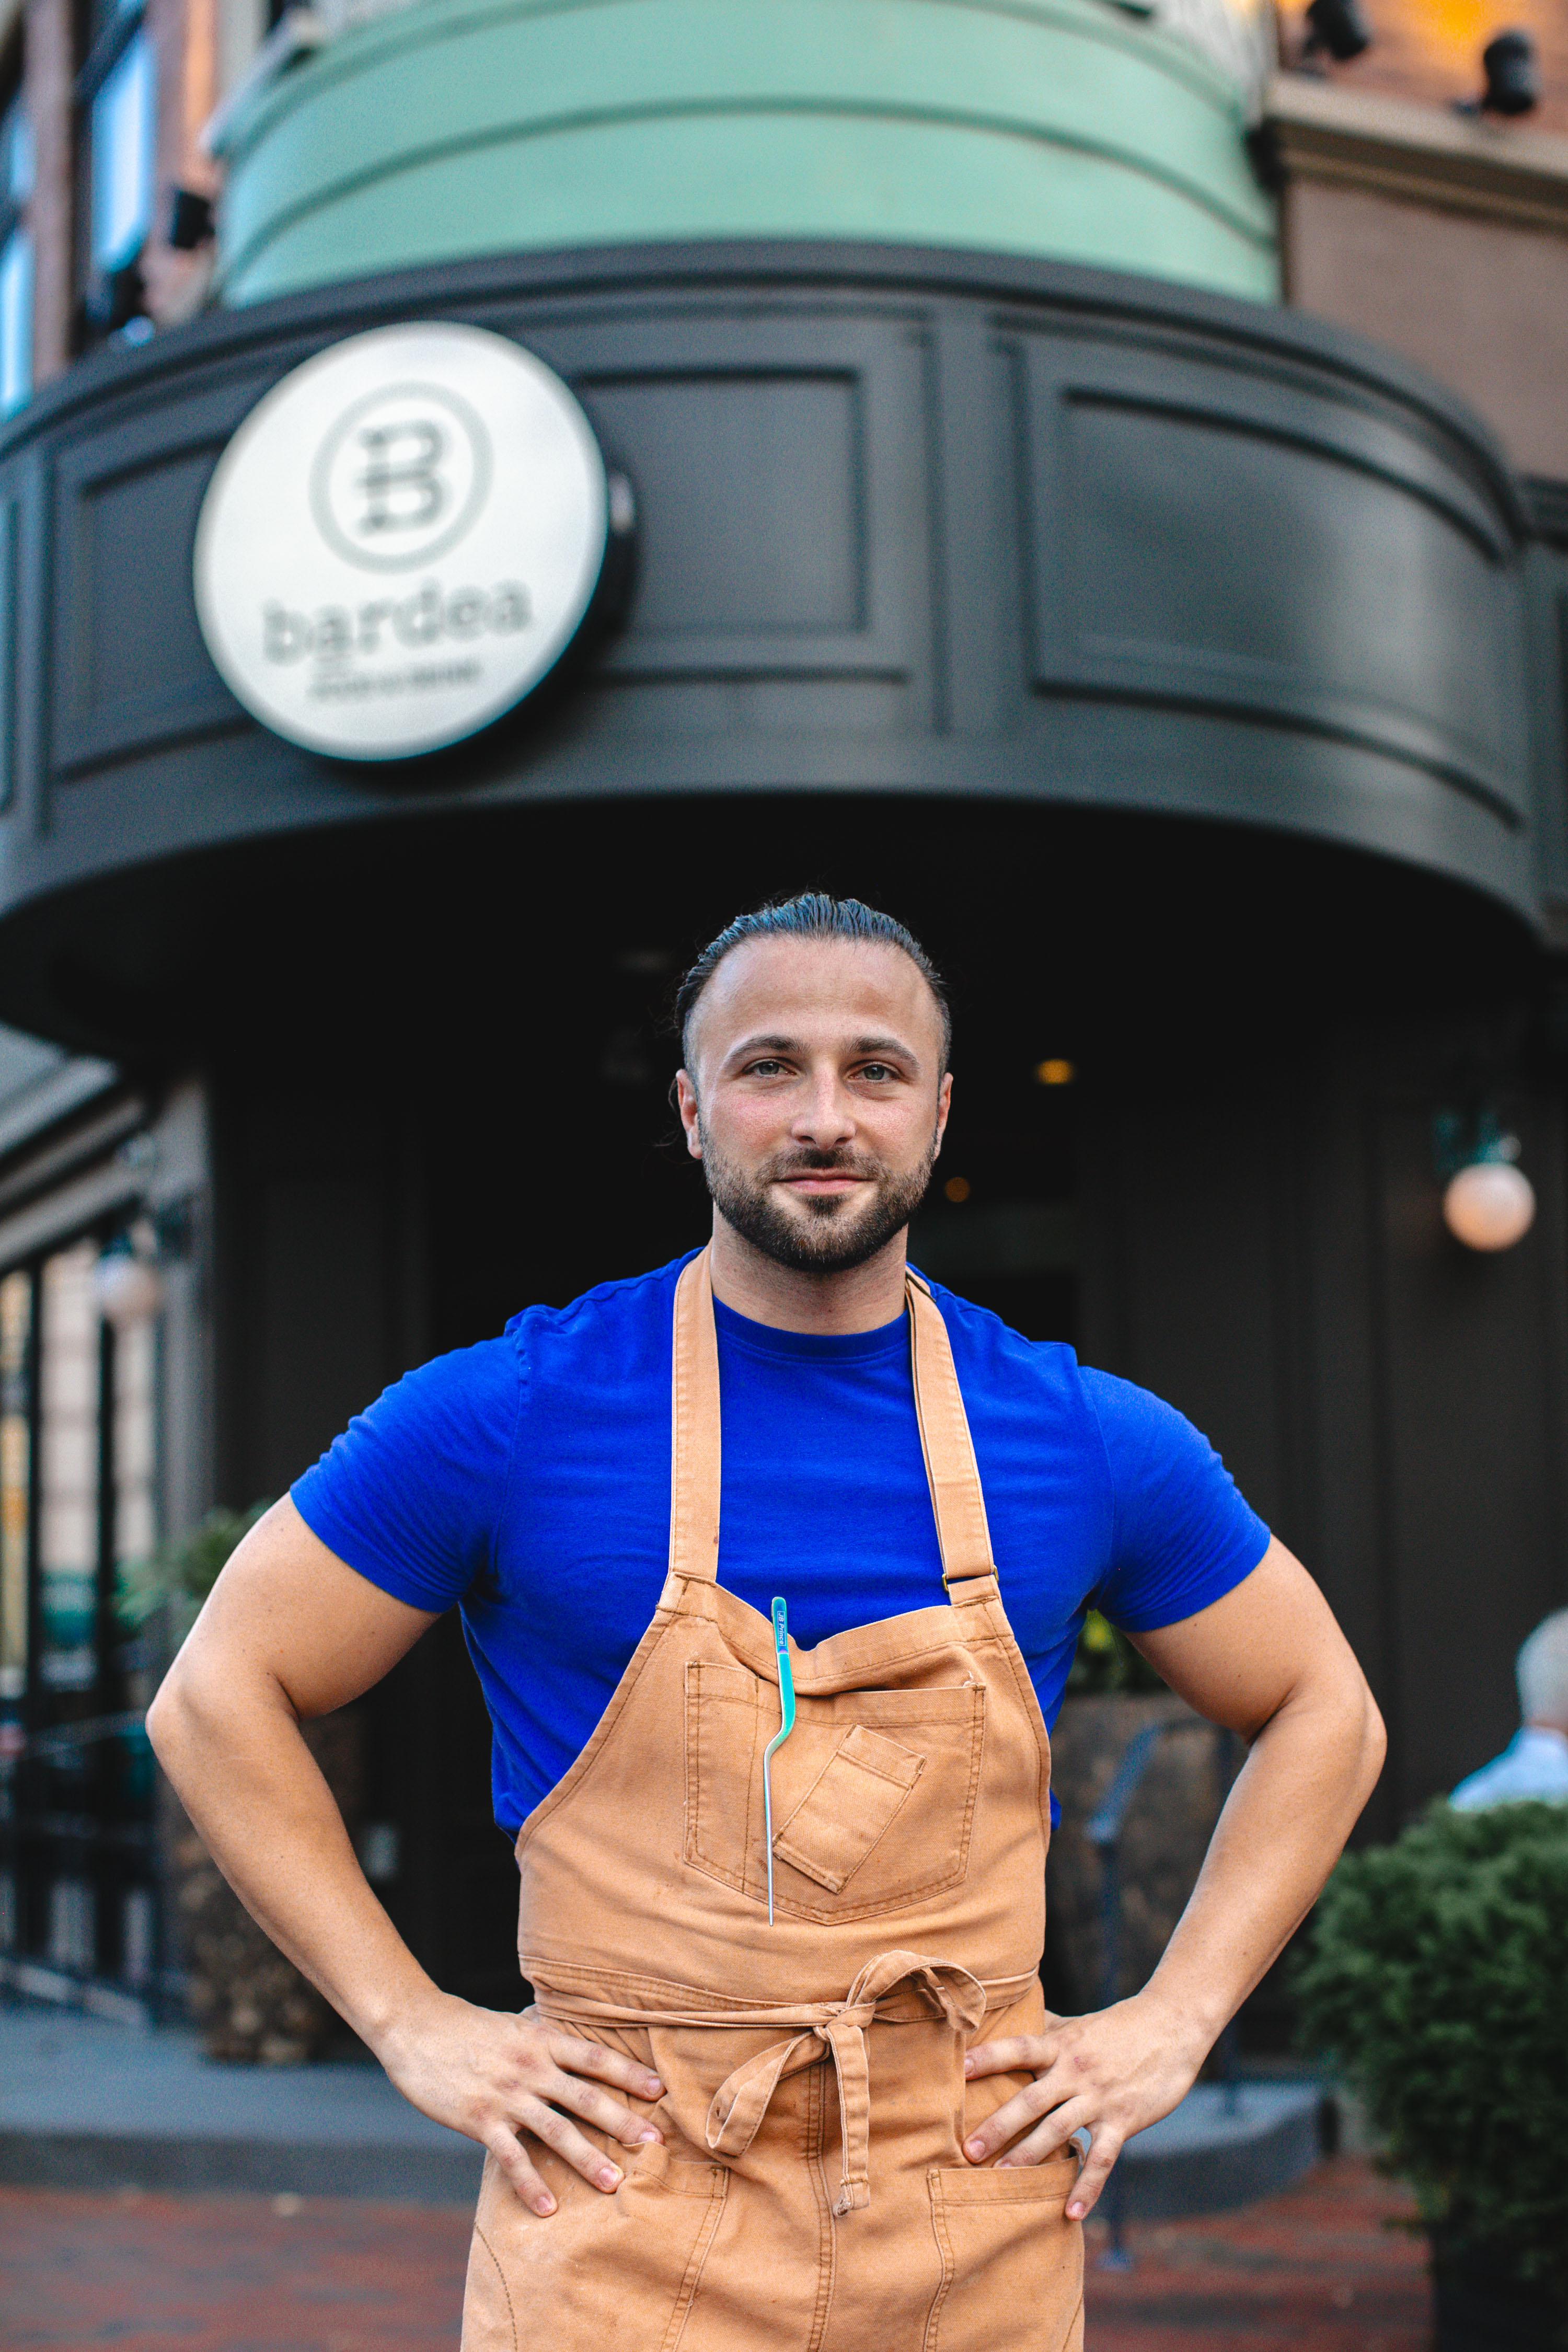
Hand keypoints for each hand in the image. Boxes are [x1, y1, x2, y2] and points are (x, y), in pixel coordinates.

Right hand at [376, 1990, 663, 2216]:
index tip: (660, 2090)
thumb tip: (574, 2040)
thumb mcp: (514, 2024)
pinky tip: (548, 2208)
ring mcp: (506, 2094)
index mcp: (542, 2039)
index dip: (629, 2073)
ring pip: (556, 2129)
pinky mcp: (479, 2119)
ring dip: (587, 2158)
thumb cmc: (467, 2027)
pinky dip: (531, 2184)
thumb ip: (544, 2036)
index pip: (595, 2057)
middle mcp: (531, 2066)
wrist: (416, 2027)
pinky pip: (511, 2157)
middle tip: (655, 2143)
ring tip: (614, 2184)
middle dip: (623, 2121)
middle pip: (586, 2096)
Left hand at [962, 1992, 1207, 2218]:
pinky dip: (1087, 2186)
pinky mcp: (1124, 2119)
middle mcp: (1074, 2070)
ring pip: (1059, 2129)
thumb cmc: (1118, 2026)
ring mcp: (1099, 2097)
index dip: (989, 2057)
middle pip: (1030, 2099)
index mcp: (1060, 2045)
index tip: (958, 2070)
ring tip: (1002, 2181)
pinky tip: (1071, 2213)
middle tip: (967, 2151)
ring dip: (1030, 2156)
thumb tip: (1007, 2019)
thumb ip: (1044, 2029)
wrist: (1172, 2025)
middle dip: (998, 2126)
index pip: (1018, 2048)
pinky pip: (1103, 2158)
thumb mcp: (1077, 2025)